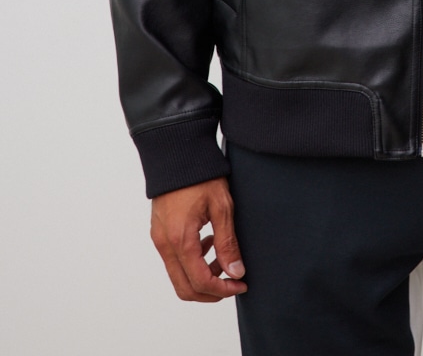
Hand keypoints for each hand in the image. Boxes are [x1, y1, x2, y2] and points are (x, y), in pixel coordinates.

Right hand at [150, 176, 247, 301]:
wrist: (177, 153)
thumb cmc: (201, 175)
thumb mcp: (222, 207)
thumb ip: (227, 243)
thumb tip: (236, 272)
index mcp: (180, 239)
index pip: (200, 282)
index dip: (223, 290)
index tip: (241, 284)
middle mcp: (165, 244)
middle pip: (185, 288)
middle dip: (211, 292)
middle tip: (233, 282)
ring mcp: (159, 239)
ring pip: (178, 276)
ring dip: (202, 277)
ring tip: (223, 258)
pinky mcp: (159, 233)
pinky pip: (174, 261)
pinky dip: (192, 263)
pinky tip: (209, 243)